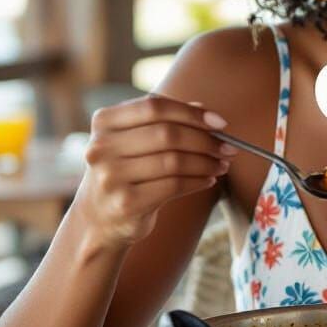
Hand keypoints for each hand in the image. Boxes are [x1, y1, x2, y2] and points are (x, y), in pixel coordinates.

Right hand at [73, 95, 235, 247]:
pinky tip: (208, 180)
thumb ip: (165, 121)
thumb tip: (205, 109)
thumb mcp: (136, 140)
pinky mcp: (125, 203)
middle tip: (228, 147)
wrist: (99, 219)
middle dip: (205, 140)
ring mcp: (110, 176)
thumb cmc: (126, 171)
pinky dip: (197, 181)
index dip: (191, 113)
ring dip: (206, 163)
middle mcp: (101, 147)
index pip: (154, 107)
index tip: (221, 122)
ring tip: (222, 165)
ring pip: (173, 161)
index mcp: (104, 122)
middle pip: (167, 134)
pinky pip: (173, 186)